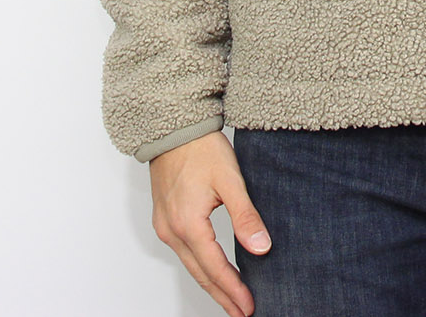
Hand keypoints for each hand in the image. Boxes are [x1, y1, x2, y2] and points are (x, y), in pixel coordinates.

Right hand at [149, 130, 271, 315]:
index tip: (250, 307)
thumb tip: (261, 248)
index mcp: (188, 224)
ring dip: (211, 284)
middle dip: (222, 296)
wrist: (174, 127)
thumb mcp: (230, 180)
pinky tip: (212, 271)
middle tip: (242, 313)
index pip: (215, 268)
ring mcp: (164, 226)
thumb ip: (246, 216)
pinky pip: (183, 252)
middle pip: (200, 274)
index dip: (233, 289)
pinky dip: (200, 267)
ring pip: (190, 265)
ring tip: (231, 300)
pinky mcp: (164, 219)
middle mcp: (172, 231)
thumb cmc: (202, 148)